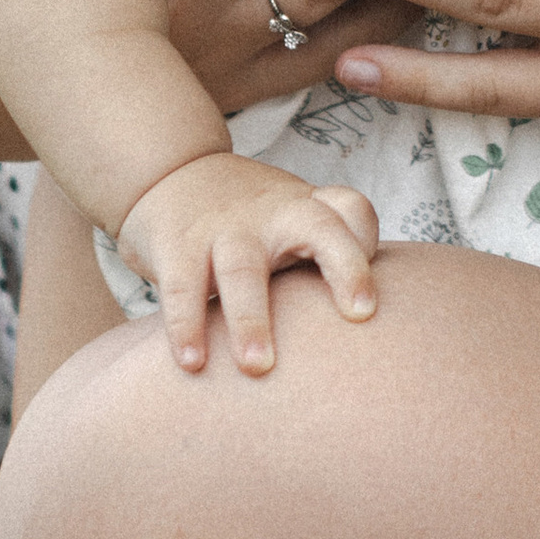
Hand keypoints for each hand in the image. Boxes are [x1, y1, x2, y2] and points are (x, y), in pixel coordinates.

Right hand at [116, 150, 380, 374]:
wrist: (170, 171)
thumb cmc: (251, 220)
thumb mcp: (293, 221)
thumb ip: (326, 263)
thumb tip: (365, 343)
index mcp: (308, 208)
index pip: (353, 212)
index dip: (368, 247)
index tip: (369, 304)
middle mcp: (276, 213)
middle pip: (321, 228)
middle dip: (344, 266)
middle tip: (359, 315)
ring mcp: (227, 227)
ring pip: (243, 269)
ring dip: (251, 319)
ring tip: (256, 367)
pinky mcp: (178, 243)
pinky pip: (183, 286)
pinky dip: (186, 325)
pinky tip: (192, 363)